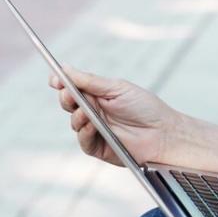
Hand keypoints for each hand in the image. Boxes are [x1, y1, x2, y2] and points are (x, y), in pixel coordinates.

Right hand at [50, 67, 176, 167]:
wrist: (163, 133)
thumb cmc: (145, 108)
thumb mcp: (117, 88)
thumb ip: (90, 81)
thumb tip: (65, 68)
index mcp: (99, 94)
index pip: (74, 87)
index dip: (62, 82)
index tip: (54, 78)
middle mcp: (95, 111)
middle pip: (69, 103)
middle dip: (66, 97)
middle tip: (69, 94)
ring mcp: (96, 130)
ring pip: (74, 122)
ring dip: (77, 115)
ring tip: (87, 112)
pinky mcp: (98, 147)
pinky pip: (83, 140)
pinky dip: (84, 132)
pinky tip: (91, 125)